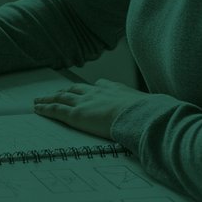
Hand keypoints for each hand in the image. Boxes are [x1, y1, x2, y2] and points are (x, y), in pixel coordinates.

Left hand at [33, 78, 148, 139]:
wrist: (140, 115)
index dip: (90, 88)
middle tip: (56, 93)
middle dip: (65, 91)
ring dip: (49, 98)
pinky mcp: (77, 114)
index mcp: (116, 90)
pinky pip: (56, 109)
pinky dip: (45, 108)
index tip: (85, 88)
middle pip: (76, 89)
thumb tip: (164, 116)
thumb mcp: (151, 109)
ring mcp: (86, 102)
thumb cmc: (149, 115)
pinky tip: (37, 108)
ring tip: (39, 100)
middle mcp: (98, 92)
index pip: (100, 85)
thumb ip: (151, 112)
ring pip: (62, 97)